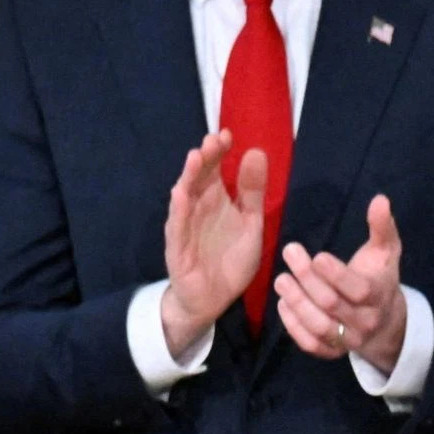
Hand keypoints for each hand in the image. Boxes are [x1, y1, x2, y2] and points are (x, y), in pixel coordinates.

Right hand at [159, 129, 273, 357]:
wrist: (212, 300)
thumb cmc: (229, 260)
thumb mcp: (250, 223)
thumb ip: (253, 192)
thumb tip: (256, 152)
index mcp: (215, 199)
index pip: (215, 168)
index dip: (219, 151)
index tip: (228, 134)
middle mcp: (197, 207)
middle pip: (199, 177)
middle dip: (205, 158)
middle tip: (213, 140)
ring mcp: (185, 226)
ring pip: (184, 197)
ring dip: (189, 177)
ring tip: (195, 157)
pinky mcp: (177, 248)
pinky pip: (177, 227)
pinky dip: (179, 210)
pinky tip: (180, 194)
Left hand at [271, 194, 407, 369]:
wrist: (386, 321)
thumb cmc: (379, 277)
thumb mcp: (386, 251)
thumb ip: (381, 226)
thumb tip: (380, 199)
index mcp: (379, 296)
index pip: (358, 290)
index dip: (336, 275)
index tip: (317, 255)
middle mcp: (365, 321)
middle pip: (332, 305)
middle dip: (308, 279)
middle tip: (289, 253)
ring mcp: (348, 340)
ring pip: (319, 326)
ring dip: (297, 302)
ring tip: (281, 280)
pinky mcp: (333, 351)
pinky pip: (311, 344)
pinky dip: (294, 326)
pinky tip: (283, 304)